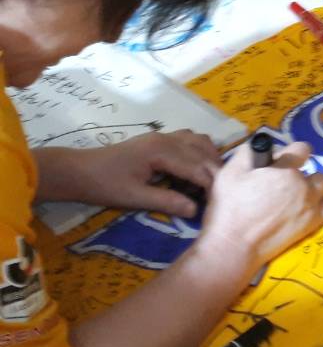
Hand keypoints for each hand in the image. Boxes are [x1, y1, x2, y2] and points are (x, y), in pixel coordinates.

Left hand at [34, 131, 220, 216]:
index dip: (211, 184)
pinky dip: (199, 151)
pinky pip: (189, 139)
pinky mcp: (158, 139)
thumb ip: (167, 201)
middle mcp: (166, 139)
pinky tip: (195, 168)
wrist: (78, 171)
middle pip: (203, 151)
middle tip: (221, 194)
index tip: (220, 202)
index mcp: (161, 151)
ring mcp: (163, 136)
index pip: (197, 166)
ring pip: (199, 141)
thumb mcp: (134, 198)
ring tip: (211, 181)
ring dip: (209, 158)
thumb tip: (195, 210)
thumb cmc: (104, 185)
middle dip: (215, 172)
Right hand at [194, 141, 322, 269]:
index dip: (290, 152)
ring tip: (291, 198)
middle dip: (297, 172)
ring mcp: (312, 205)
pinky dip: (321, 204)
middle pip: (310, 169)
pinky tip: (306, 208)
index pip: (301, 148)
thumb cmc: (230, 208)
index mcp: (286, 170)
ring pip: (321, 186)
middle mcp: (304, 185)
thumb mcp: (230, 171)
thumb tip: (261, 145)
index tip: (280, 161)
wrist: (234, 246)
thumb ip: (249, 152)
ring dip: (310, 187)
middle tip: (277, 185)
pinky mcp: (314, 223)